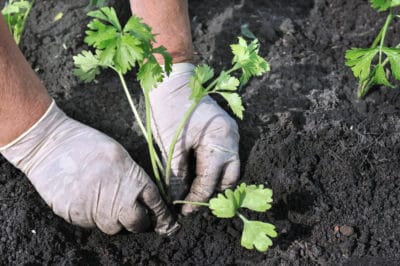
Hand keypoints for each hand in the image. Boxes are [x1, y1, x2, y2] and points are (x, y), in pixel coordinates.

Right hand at [0, 100, 178, 234]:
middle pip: (137, 224)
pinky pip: (91, 225)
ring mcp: (94, 209)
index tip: (169, 226)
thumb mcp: (119, 155)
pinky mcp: (75, 215)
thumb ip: (133, 178)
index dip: (163, 217)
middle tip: (136, 216)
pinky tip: (88, 199)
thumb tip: (143, 200)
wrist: (49, 144)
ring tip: (106, 202)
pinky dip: (93, 217)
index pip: (155, 205)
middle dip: (140, 222)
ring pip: (113, 228)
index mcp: (132, 179)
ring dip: (115, 220)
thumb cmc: (87, 144)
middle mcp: (116, 198)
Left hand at [150, 63, 239, 214]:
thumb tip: (176, 197)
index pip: (211, 180)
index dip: (197, 198)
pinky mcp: (225, 130)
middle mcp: (231, 138)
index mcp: (219, 141)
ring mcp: (231, 133)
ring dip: (215, 182)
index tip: (185, 212)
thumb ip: (177, 173)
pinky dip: (215, 169)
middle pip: (229, 178)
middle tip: (193, 204)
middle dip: (213, 194)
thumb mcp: (171, 144)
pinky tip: (200, 175)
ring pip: (229, 169)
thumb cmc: (169, 109)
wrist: (172, 80)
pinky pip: (226, 156)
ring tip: (196, 193)